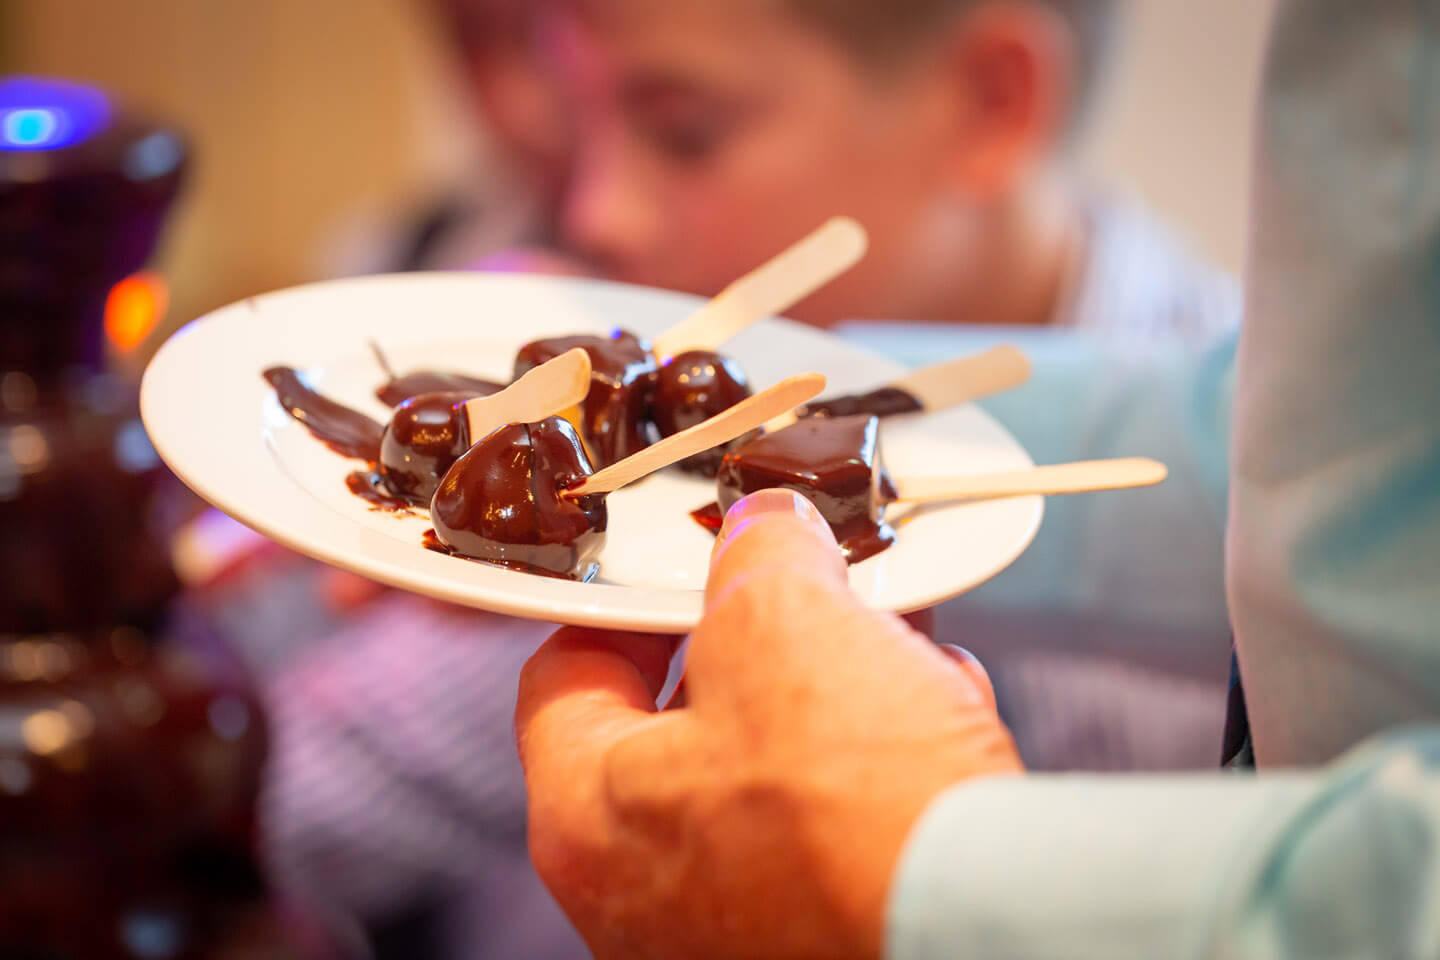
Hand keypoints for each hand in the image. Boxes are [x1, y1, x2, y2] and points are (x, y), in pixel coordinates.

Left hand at [515, 489, 1021, 959]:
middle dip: (754, 640)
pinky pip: (826, 827)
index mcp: (588, 817)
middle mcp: (640, 892)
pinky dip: (873, 765)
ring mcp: (727, 927)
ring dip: (829, 696)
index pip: (565, 677)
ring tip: (891, 649)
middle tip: (800, 595)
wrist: (982, 928)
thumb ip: (756, 554)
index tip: (679, 572)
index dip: (623, 602)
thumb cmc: (855, 810)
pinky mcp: (815, 935)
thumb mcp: (785, 619)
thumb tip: (763, 531)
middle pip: (675, 722)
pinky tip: (933, 719)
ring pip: (765, 770)